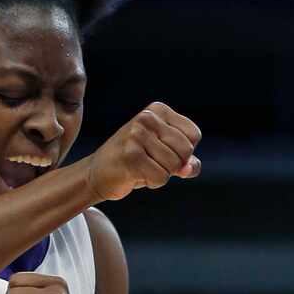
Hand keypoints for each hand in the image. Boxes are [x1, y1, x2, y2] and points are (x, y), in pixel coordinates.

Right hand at [86, 103, 201, 203]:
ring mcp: (137, 135)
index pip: (194, 134)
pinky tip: (137, 173)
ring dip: (162, 174)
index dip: (185, 152)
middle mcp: (147, 118)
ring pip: (175, 165)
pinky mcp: (131, 155)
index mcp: (158, 110)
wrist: (100, 171)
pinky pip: (161, 177)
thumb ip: (187, 162)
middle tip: (152, 161)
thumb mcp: (166, 155)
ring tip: (143, 166)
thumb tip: (188, 168)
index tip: (164, 151)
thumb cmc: (137, 161)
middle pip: (186, 150)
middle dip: (174, 165)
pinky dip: (153, 182)